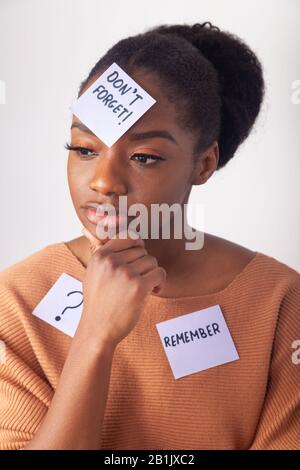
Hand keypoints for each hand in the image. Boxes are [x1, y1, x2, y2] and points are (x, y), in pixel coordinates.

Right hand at [77, 227, 166, 347]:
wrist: (98, 329)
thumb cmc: (97, 302)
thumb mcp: (92, 272)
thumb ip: (100, 252)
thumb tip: (98, 229)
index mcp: (100, 256)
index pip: (128, 237)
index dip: (137, 246)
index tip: (139, 256)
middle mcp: (112, 262)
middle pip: (142, 251)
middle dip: (144, 264)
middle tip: (140, 278)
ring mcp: (125, 274)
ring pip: (152, 261)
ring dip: (152, 273)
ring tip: (145, 286)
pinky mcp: (138, 287)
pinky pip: (159, 273)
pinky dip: (160, 282)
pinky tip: (153, 291)